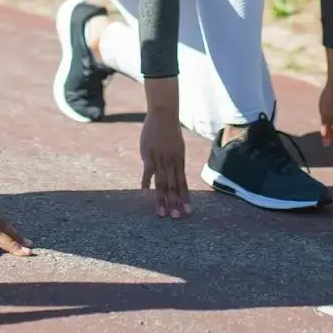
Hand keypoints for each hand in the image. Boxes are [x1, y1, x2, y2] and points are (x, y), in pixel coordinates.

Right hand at [139, 78, 190, 216]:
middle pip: (174, 186)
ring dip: (161, 199)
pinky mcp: (148, 155)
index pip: (183, 183)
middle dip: (174, 203)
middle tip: (175, 217)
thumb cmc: (170, 130)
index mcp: (179, 161)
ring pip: (162, 183)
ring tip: (161, 213)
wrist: (164, 115)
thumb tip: (173, 173)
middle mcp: (171, 163)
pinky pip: (148, 172)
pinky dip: (146, 183)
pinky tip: (144, 194)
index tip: (187, 211)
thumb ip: (174, 161)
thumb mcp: (177, 147)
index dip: (185, 198)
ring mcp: (160, 159)